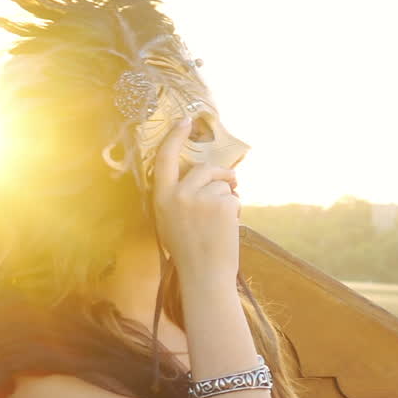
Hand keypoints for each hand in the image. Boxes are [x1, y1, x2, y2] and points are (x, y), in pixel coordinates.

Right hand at [152, 117, 241, 272]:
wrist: (204, 276)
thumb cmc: (190, 253)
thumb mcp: (171, 221)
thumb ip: (179, 197)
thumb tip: (201, 175)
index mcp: (161, 198)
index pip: (164, 159)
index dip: (174, 137)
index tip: (185, 121)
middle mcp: (178, 194)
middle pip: (204, 169)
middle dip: (222, 175)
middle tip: (234, 184)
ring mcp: (200, 198)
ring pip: (222, 184)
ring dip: (229, 198)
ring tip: (223, 223)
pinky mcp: (221, 203)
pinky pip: (233, 196)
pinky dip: (236, 209)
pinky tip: (229, 227)